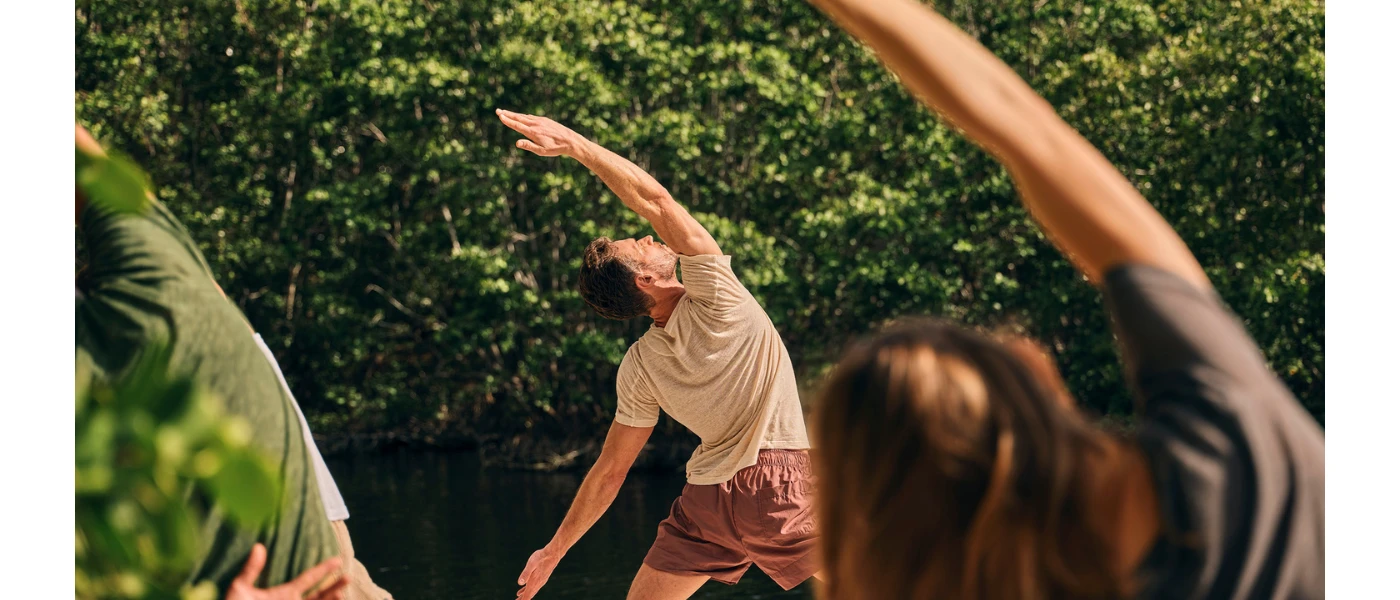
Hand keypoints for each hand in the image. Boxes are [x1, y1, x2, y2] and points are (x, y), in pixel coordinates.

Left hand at [226, 543, 347, 599]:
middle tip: (349, 576)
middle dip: (334, 586)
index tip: (337, 559)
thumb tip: (258, 546)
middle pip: (320, 594)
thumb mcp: (240, 589)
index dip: (323, 569)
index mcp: (285, 593)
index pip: (309, 578)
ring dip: (331, 599)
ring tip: (342, 594)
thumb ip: (251, 570)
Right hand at [496, 109, 581, 156]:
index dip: (507, 120)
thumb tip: (517, 143)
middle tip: (498, 111)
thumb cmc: (555, 148)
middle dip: (507, 114)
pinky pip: (531, 117)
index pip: (517, 125)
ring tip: (506, 113)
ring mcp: (540, 120)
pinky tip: (521, 116)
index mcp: (533, 132)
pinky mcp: (545, 120)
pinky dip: (524, 116)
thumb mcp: (541, 151)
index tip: (500, 116)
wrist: (570, 140)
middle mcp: (535, 124)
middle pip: (518, 118)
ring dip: (514, 114)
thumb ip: (529, 146)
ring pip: (524, 116)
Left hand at [516, 545, 562, 599]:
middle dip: (523, 599)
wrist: (553, 553)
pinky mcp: (541, 577)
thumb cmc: (542, 557)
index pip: (527, 595)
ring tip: (518, 598)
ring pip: (531, 591)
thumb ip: (525, 573)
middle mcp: (538, 583)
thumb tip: (519, 583)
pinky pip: (533, 587)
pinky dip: (527, 590)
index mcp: (534, 581)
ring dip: (524, 596)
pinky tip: (522, 590)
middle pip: (529, 595)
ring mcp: (540, 581)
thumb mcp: (531, 564)